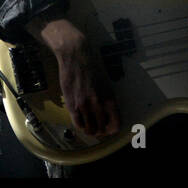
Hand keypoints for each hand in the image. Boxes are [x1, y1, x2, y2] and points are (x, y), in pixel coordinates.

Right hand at [30, 17, 120, 137]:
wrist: (76, 56)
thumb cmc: (91, 66)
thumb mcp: (105, 83)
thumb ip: (106, 99)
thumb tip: (107, 113)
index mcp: (110, 98)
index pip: (116, 124)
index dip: (113, 130)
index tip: (110, 129)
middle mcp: (98, 104)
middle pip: (102, 130)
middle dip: (101, 132)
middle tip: (99, 129)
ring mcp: (84, 105)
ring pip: (89, 129)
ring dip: (90, 130)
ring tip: (90, 127)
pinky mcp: (72, 104)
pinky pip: (77, 123)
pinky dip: (80, 125)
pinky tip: (81, 123)